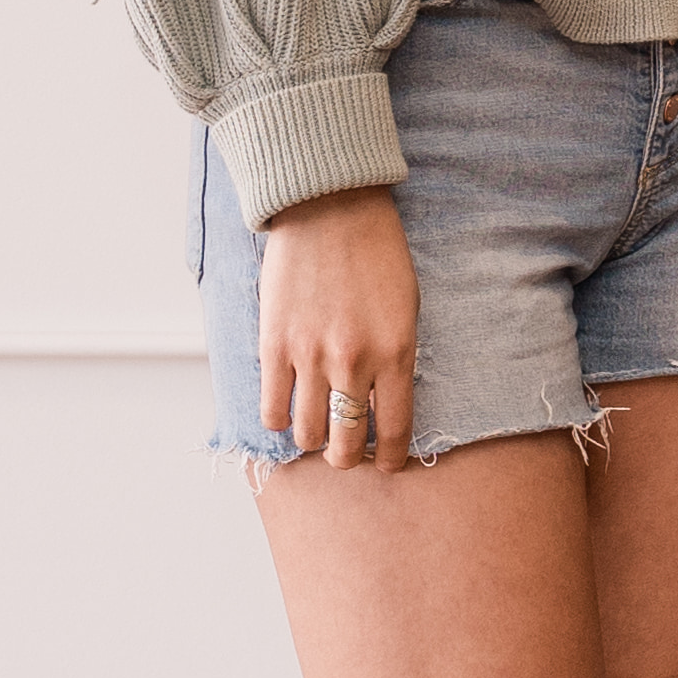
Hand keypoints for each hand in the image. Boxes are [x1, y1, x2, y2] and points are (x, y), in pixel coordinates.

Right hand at [252, 187, 419, 471]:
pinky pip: (271, 408)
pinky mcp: (274, 346)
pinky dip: (279, 421)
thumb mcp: (406, 309)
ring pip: (308, 432)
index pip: (396, 428)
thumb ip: (396, 357)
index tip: (389, 464)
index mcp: (397, 353)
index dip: (392, 456)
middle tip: (349, 454)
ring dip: (314, 442)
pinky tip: (287, 415)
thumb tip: (383, 401)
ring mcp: (310, 357)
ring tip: (319, 436)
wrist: (331, 213)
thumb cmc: (377, 256)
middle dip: (350, 457)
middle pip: (348, 440)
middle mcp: (354, 362)